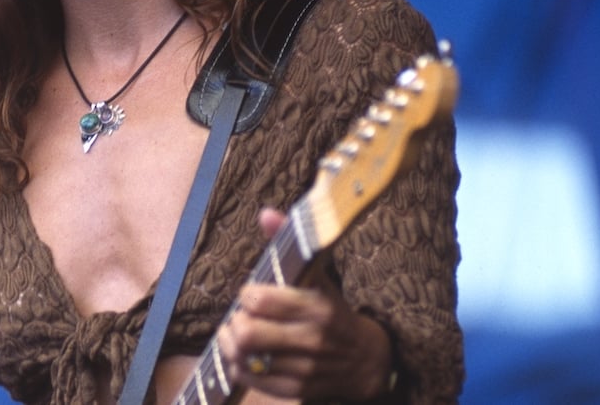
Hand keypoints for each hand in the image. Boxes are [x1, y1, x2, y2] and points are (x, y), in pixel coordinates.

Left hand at [215, 208, 394, 401]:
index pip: (260, 301)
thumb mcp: (318, 274)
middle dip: (236, 322)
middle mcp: (312, 339)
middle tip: (240, 316)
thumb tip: (265, 213)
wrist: (367, 359)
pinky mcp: (297, 390)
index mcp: (318, 306)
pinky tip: (243, 354)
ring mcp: (304, 368)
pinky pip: (252, 380)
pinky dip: (239, 366)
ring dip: (231, 344)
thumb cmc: (332, 309)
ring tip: (235, 333)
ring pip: (246, 359)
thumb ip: (288, 242)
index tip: (251, 292)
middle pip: (248, 334)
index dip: (247, 294)